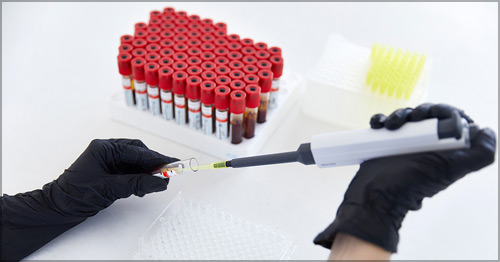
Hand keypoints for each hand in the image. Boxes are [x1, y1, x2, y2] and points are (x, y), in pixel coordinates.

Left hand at [55, 139, 179, 214]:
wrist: (57, 209)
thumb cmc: (74, 195)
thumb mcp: (110, 188)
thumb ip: (137, 183)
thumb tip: (159, 182)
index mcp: (104, 148)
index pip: (137, 152)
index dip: (156, 159)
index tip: (172, 164)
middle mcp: (107, 151)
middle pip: (138, 153)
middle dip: (152, 164)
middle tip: (167, 174)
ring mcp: (107, 161)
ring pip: (135, 163)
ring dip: (146, 173)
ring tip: (155, 184)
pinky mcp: (109, 171)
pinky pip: (129, 171)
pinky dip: (138, 178)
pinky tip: (142, 187)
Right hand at [314, 103, 495, 252]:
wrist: (375, 195)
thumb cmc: (409, 185)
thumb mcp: (449, 170)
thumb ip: (478, 156)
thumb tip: (487, 131)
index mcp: (444, 150)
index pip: (452, 120)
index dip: (446, 112)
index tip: (435, 115)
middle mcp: (425, 145)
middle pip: (427, 115)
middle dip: (420, 111)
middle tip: (413, 118)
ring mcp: (404, 143)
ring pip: (405, 116)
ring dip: (398, 114)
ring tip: (390, 126)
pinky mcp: (384, 142)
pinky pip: (384, 123)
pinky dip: (381, 119)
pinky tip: (377, 124)